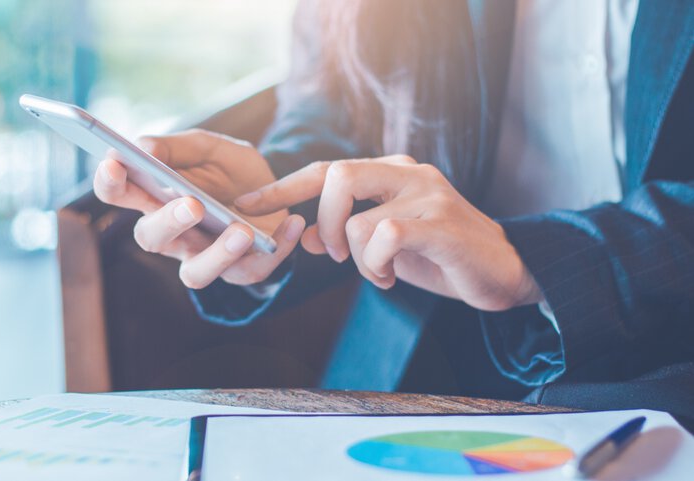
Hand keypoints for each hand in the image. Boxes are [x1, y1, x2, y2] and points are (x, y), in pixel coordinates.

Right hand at [93, 129, 304, 287]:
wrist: (279, 191)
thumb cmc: (233, 173)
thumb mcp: (210, 148)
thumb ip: (178, 146)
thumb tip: (144, 147)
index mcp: (157, 199)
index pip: (121, 194)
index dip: (110, 182)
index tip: (114, 162)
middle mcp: (174, 235)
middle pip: (151, 238)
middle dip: (167, 222)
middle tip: (191, 204)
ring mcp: (206, 256)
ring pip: (195, 273)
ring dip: (217, 255)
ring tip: (242, 231)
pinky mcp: (242, 271)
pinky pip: (253, 270)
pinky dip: (276, 248)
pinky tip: (291, 223)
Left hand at [234, 156, 542, 310]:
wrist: (503, 272)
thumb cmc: (440, 255)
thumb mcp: (385, 245)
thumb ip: (348, 234)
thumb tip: (306, 236)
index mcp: (390, 172)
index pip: (325, 171)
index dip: (282, 187)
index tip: (244, 204)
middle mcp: (407, 172)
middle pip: (336, 174)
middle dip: (323, 221)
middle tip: (335, 254)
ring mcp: (427, 194)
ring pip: (359, 221)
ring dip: (359, 261)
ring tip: (380, 274)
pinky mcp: (441, 223)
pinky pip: (385, 238)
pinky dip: (377, 267)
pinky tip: (392, 279)